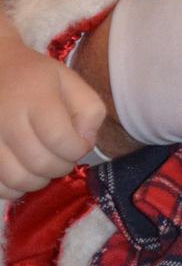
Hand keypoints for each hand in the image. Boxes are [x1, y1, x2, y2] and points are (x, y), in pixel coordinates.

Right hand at [0, 28, 104, 198]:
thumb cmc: (34, 77)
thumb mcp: (69, 80)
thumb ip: (89, 109)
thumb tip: (86, 142)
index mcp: (34, 97)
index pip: (61, 139)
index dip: (77, 150)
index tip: (78, 144)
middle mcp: (6, 118)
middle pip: (41, 163)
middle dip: (61, 167)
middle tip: (62, 156)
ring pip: (18, 180)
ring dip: (39, 180)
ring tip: (43, 163)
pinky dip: (14, 188)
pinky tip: (22, 171)